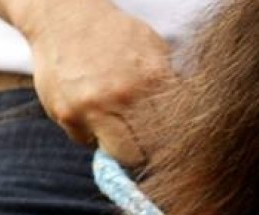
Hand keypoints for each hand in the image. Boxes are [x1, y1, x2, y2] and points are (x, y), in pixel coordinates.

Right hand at [18, 2, 174, 165]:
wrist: (65, 15)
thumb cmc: (116, 35)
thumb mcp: (154, 51)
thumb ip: (169, 85)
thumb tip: (192, 121)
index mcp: (152, 79)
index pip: (175, 132)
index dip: (174, 142)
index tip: (171, 142)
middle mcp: (123, 96)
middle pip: (148, 152)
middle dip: (150, 150)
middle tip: (147, 141)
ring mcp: (91, 108)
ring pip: (120, 155)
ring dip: (123, 149)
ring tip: (122, 130)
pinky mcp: (66, 114)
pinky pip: (87, 142)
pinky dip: (92, 134)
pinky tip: (93, 113)